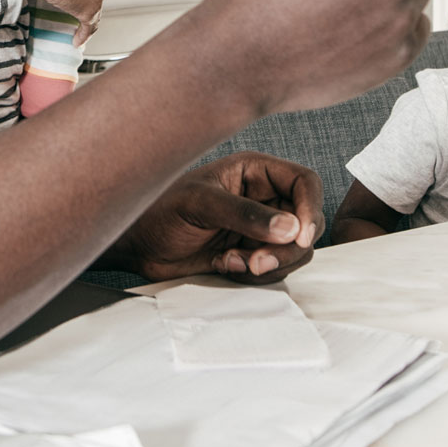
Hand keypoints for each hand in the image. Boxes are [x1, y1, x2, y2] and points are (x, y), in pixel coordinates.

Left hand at [108, 153, 321, 282]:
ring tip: (232, 262)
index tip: (299, 236)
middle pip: (306, 222)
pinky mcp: (249, 254)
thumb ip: (245, 214)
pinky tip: (223, 265)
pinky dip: (253, 274)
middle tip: (257, 261)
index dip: (310, 208)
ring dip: (269, 263)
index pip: (304, 182)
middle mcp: (262, 198)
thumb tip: (290, 228)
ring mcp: (258, 229)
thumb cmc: (160, 210)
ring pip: (293, 250)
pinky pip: (272, 269)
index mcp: (255, 172)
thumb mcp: (201, 204)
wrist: (137, 245)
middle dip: (287, 247)